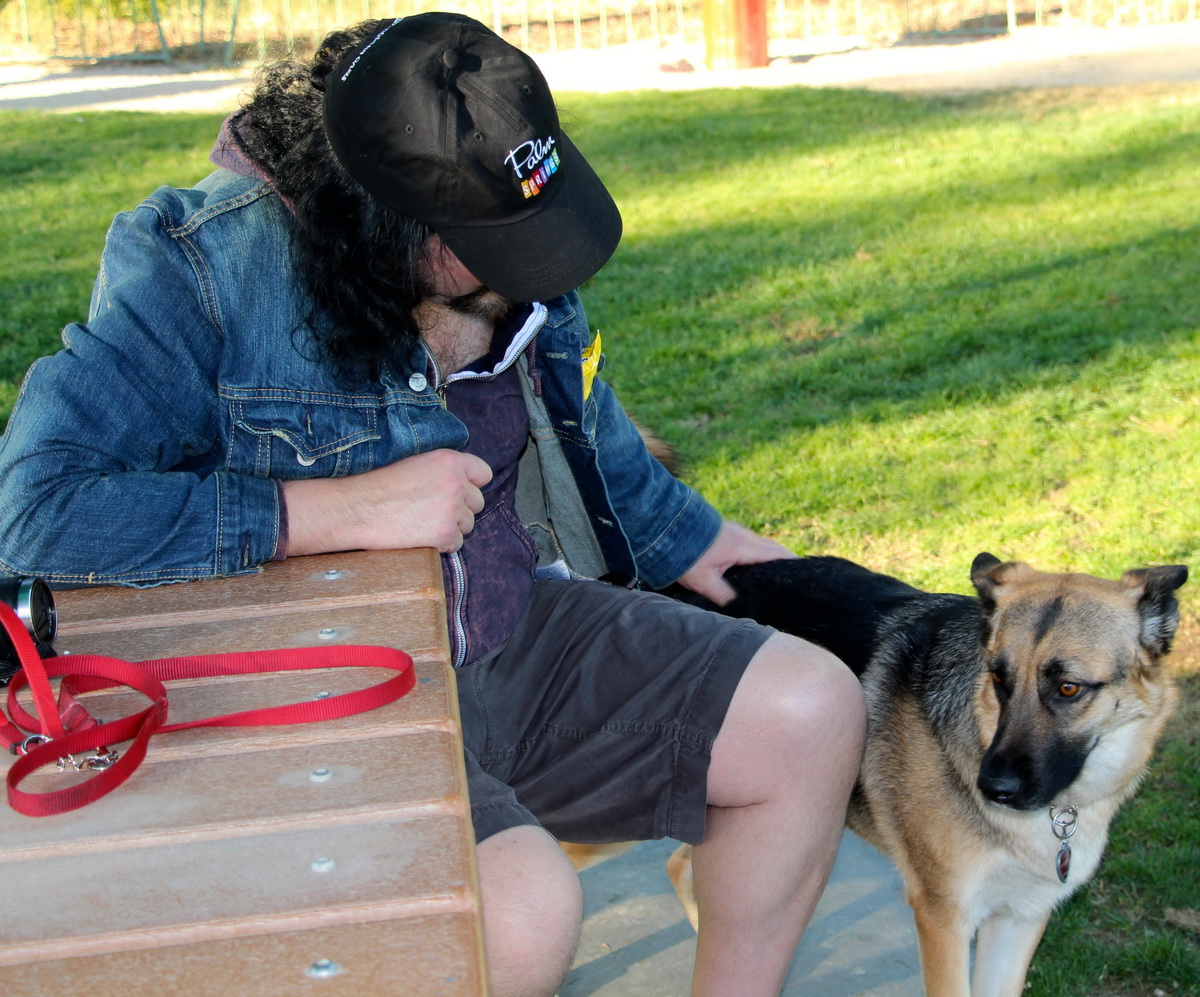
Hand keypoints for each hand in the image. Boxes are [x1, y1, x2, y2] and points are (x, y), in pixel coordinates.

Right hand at [281, 449, 492, 555]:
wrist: (357, 508)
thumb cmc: (380, 486)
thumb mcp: (416, 463)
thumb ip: (444, 471)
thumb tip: (465, 484)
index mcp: (450, 460)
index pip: (483, 474)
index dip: (472, 485)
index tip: (459, 493)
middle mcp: (456, 483)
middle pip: (477, 502)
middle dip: (461, 509)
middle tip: (433, 511)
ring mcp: (452, 509)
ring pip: (468, 525)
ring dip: (451, 527)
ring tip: (423, 523)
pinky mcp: (444, 533)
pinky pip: (457, 544)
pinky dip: (442, 544)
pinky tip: (421, 536)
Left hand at [677, 520, 795, 606]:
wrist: (665, 526)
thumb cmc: (683, 555)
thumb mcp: (703, 581)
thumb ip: (724, 596)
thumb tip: (743, 610)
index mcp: (743, 546)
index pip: (778, 557)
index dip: (793, 567)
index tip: (806, 581)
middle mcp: (745, 536)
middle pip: (775, 550)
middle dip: (788, 564)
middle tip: (799, 584)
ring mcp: (738, 532)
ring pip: (764, 547)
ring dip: (775, 560)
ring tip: (783, 580)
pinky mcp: (730, 532)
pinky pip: (753, 545)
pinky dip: (762, 556)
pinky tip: (759, 570)